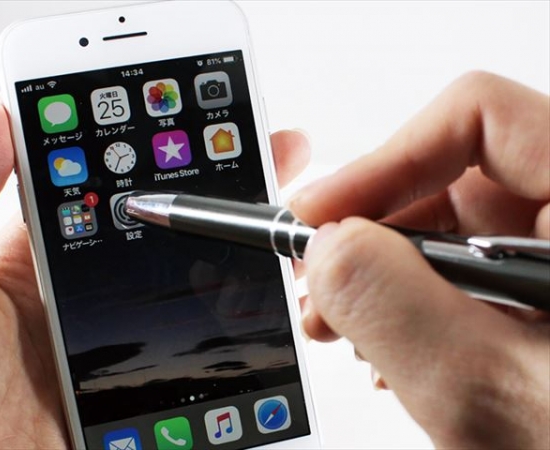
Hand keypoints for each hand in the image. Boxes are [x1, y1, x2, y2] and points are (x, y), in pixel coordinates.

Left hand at [0, 99, 309, 447]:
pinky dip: (243, 343)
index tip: (212, 119)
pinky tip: (278, 320)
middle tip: (279, 162)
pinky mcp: (139, 400)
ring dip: (246, 268)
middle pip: (172, 237)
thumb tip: (1, 116)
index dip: (168, 153)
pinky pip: (203, 364)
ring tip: (291, 238)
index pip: (116, 190)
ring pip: (198, 296)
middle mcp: (87, 300)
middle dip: (228, 197)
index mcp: (38, 263)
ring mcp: (119, 350)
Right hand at [289, 72, 549, 448]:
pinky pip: (456, 265)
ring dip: (380, 271)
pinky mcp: (537, 287)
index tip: (324, 211)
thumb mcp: (481, 388)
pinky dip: (408, 296)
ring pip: (444, 227)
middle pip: (449, 178)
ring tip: (342, 321)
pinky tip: (387, 340)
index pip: (480, 119)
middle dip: (367, 230)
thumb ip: (391, 306)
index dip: (388, 157)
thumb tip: (326, 245)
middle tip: (318, 276)